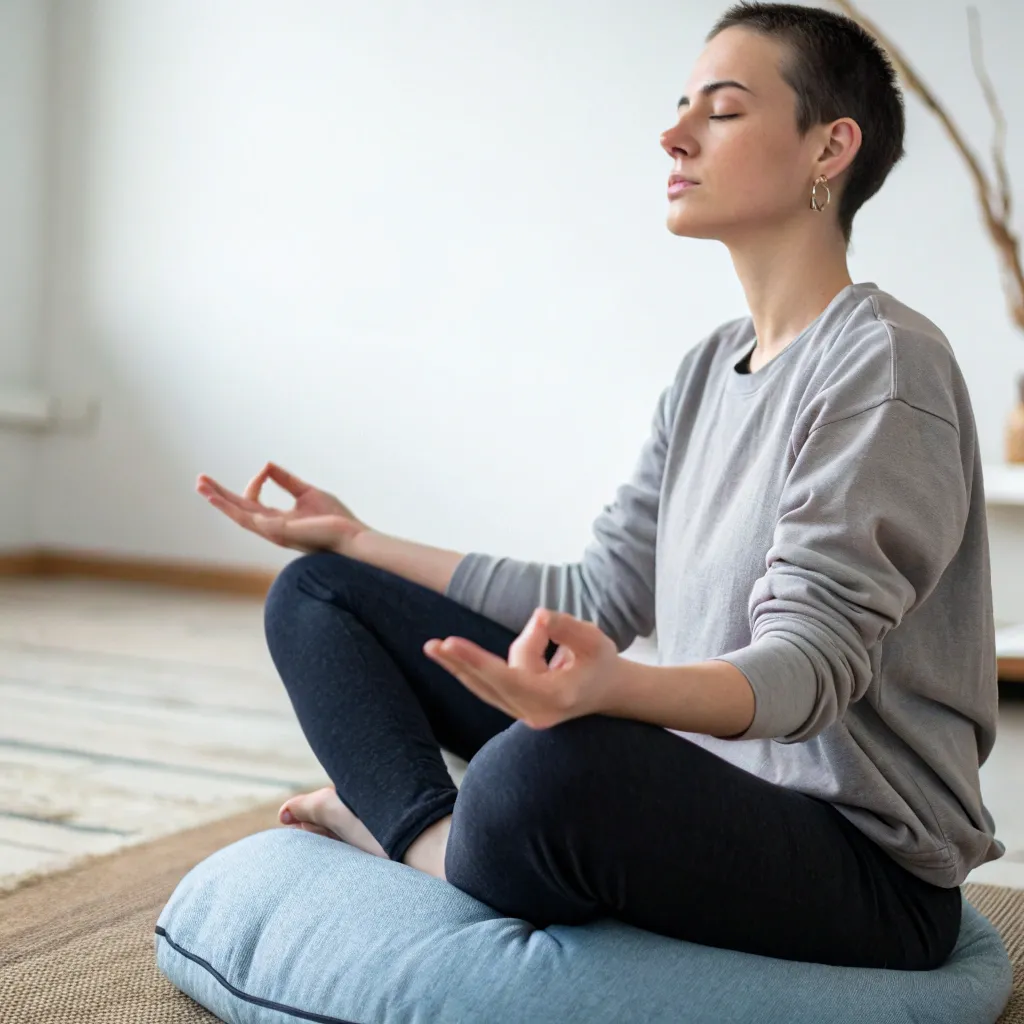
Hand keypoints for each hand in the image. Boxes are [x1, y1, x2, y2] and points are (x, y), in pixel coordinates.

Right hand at [195, 461, 372, 555]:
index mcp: (278, 521)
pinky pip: (257, 521)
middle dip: (218, 496)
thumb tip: (266, 465)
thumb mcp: (307, 493)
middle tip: (199, 481)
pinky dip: (241, 510)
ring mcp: (275, 533)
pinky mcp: (283, 532)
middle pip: (238, 511)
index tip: (264, 470)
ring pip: (241, 517)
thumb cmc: (335, 520)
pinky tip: (227, 501)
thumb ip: (287, 481)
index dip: (254, 483)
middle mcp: (272, 529)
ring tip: (203, 489)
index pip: (252, 503)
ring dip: (221, 503)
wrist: (352, 537)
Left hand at [423, 607, 624, 728]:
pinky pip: (487, 686)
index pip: (509, 678)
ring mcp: (524, 714)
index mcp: (555, 698)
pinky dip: (470, 668)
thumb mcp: (593, 640)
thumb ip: (567, 628)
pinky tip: (446, 655)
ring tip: (435, 647)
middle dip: (460, 663)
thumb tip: (539, 616)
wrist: (607, 691)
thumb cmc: (600, 662)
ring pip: (485, 684)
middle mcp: (535, 713)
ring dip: (461, 664)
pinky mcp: (515, 707)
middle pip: (489, 685)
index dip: (478, 660)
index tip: (452, 644)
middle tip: (431, 644)